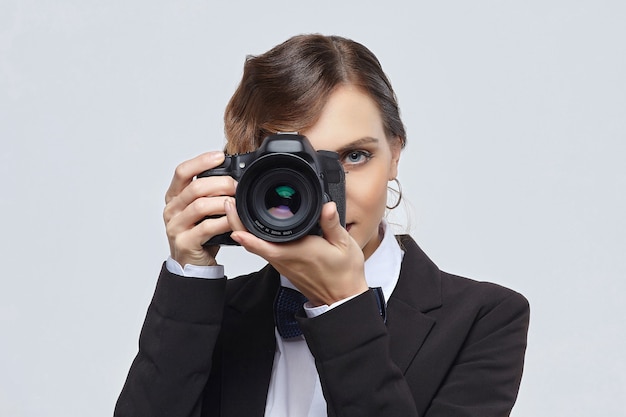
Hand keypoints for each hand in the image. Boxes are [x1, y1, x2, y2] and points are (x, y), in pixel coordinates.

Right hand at [163, 151, 236, 266]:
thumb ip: (210, 193)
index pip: (182, 172)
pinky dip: (223, 222)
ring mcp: (176, 226)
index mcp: (174, 197)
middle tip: (237, 185)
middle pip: (195, 188)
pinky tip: (233, 220)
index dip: (201, 161)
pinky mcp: (185, 242)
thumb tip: (233, 176)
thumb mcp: (201, 210)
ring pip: (200, 206)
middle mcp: (171, 209)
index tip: (220, 156)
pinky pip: (206, 228)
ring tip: (236, 202)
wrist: (191, 264)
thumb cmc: (199, 234)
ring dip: (222, 202)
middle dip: (220, 183)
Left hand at [226, 200, 368, 305]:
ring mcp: (282, 264)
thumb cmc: (343, 275)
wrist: (342, 298)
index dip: (243, 228)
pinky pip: (264, 251)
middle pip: (250, 242)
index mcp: (296, 252)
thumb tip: (327, 206)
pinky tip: (255, 228)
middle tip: (230, 203)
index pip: (261, 242)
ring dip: (244, 230)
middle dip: (237, 223)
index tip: (234, 211)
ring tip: (238, 210)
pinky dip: (254, 239)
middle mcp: (284, 260)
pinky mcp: (284, 267)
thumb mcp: (344, 245)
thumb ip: (332, 224)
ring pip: (255, 247)